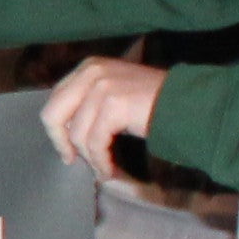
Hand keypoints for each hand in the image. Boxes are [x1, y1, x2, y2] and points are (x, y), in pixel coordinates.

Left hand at [41, 53, 171, 179]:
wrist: (185, 103)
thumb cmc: (150, 102)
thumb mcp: (111, 92)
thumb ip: (86, 103)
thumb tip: (62, 133)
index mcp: (88, 67)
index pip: (54, 101)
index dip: (56, 130)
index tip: (67, 149)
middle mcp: (92, 72)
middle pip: (52, 115)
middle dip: (61, 143)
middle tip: (72, 161)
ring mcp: (103, 87)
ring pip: (77, 134)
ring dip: (90, 157)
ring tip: (103, 168)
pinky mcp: (114, 104)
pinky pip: (95, 143)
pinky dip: (101, 161)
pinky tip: (109, 170)